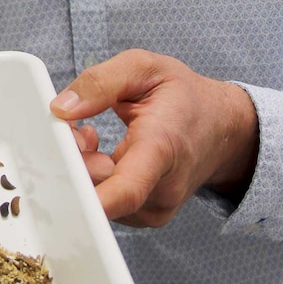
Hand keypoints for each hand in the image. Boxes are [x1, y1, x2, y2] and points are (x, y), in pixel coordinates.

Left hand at [50, 50, 258, 227]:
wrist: (222, 128)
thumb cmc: (184, 95)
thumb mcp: (144, 67)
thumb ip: (100, 82)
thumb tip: (60, 109)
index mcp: (161, 147)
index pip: (127, 189)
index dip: (91, 200)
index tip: (61, 193)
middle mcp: (161, 188)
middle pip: (98, 191)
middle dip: (70, 160)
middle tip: (72, 127)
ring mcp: (155, 209)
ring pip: (97, 198)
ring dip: (80, 168)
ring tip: (89, 135)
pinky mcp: (146, 216)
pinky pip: (104, 202)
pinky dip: (91, 179)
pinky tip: (99, 153)